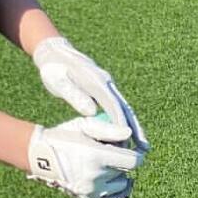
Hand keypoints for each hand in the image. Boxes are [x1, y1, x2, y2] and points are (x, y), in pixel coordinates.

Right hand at [27, 115, 144, 197]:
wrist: (41, 156)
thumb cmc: (64, 136)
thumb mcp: (85, 125)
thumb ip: (109, 129)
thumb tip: (130, 134)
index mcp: (97, 156)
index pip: (133, 162)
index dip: (135, 154)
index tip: (128, 149)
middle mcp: (96, 176)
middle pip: (127, 173)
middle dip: (122, 163)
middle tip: (109, 154)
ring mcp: (92, 189)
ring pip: (121, 186)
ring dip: (118, 177)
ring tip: (105, 166)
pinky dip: (111, 189)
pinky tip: (104, 178)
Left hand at [32, 37, 149, 152]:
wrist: (53, 50)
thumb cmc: (53, 69)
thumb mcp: (58, 82)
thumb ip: (75, 95)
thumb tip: (93, 112)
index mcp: (95, 81)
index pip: (112, 106)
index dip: (120, 125)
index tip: (126, 143)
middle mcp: (105, 81)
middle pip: (124, 107)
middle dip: (135, 128)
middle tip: (144, 147)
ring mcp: (105, 83)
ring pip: (123, 106)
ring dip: (132, 125)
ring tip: (141, 145)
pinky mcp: (102, 86)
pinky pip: (116, 105)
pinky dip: (123, 119)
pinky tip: (124, 133)